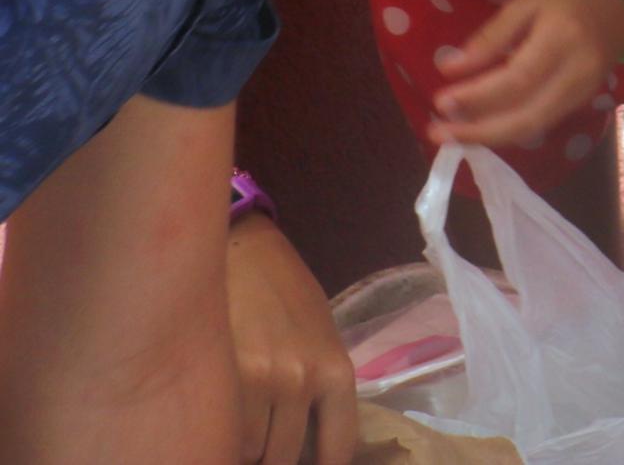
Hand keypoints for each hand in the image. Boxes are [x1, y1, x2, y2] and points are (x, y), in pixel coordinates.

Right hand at [223, 214, 357, 464]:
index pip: (339, 446)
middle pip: (285, 456)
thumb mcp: (318, 336)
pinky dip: (218, 432)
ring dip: (242, 445)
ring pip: (249, 450)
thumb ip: (318, 385)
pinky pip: (221, 431)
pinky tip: (215, 416)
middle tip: (264, 442)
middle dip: (274, 457)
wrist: (240, 248)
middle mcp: (303, 379)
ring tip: (236, 424)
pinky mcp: (222, 376)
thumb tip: (312, 441)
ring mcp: (261, 380)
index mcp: (336, 369)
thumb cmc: (283, 292)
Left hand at [426, 0, 623, 151]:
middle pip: (527, 117)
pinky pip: (543, 121)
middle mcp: (578, 72)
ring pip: (534, 126)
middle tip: (438, 133)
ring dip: (490, 136)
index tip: (439, 101)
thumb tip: (449, 70)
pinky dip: (509, 128)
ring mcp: (585, 90)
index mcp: (562, 39)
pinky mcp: (584, 100)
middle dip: (479, 132)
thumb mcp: (526, 2)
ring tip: (452, 133)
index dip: (477, 96)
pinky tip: (482, 124)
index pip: (517, 79)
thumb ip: (490, 38)